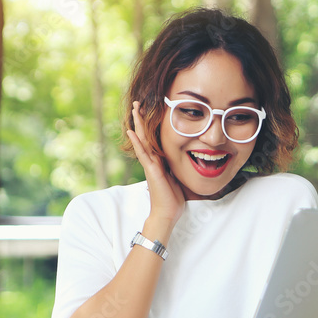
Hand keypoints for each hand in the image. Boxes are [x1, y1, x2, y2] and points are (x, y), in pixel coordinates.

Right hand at [126, 101, 184, 229]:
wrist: (167, 213)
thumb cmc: (173, 199)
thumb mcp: (178, 177)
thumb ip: (176, 167)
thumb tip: (185, 160)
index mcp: (159, 161)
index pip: (153, 140)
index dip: (150, 126)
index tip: (148, 113)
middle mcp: (152, 161)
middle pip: (145, 136)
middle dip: (142, 119)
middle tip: (137, 103)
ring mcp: (150, 165)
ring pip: (142, 140)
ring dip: (138, 124)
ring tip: (134, 109)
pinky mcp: (151, 170)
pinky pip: (143, 153)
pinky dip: (137, 142)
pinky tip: (131, 131)